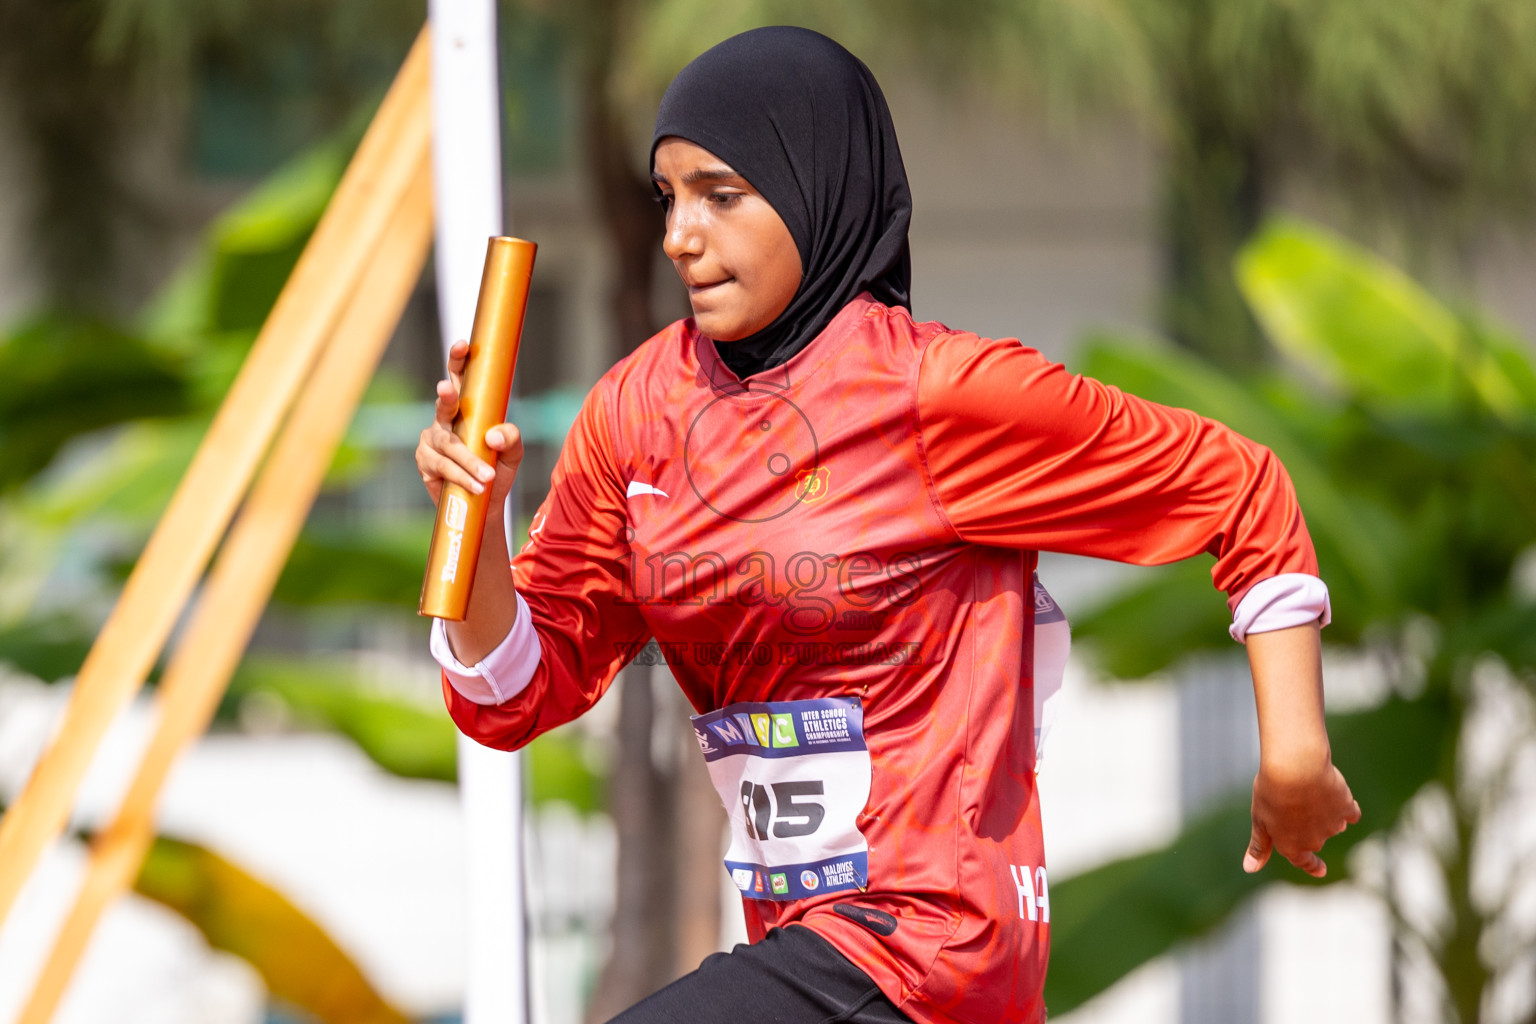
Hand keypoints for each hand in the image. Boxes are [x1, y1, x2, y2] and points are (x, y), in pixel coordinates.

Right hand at [415, 338, 523, 509]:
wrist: (483, 505)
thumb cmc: (496, 470)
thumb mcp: (513, 454)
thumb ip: (511, 438)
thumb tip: (493, 436)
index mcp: (466, 410)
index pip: (461, 379)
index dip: (459, 361)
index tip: (463, 345)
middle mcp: (445, 420)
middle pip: (444, 403)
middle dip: (447, 395)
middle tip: (447, 388)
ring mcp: (431, 440)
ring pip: (450, 445)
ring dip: (469, 461)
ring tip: (488, 476)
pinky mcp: (425, 463)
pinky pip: (445, 467)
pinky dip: (463, 476)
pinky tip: (477, 486)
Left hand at [1243, 756, 1360, 877]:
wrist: (1296, 768)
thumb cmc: (1272, 792)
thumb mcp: (1259, 820)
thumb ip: (1259, 846)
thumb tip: (1249, 869)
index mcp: (1291, 845)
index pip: (1302, 861)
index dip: (1311, 865)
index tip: (1321, 870)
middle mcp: (1314, 840)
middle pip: (1314, 838)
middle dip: (1308, 826)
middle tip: (1294, 803)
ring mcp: (1333, 826)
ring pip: (1333, 824)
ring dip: (1325, 814)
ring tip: (1311, 793)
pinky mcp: (1346, 809)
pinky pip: (1351, 813)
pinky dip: (1346, 807)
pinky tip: (1338, 795)